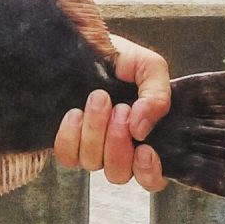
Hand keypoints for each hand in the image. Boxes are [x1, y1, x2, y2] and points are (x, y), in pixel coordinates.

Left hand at [53, 34, 170, 191]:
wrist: (88, 44)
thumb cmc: (122, 59)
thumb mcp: (150, 68)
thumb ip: (157, 96)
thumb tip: (141, 129)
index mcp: (145, 140)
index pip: (151, 179)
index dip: (148, 173)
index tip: (144, 148)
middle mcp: (118, 150)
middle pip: (118, 173)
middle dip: (118, 141)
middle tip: (120, 107)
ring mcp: (91, 147)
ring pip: (92, 162)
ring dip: (96, 132)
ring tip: (99, 98)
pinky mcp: (68, 140)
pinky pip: (67, 156)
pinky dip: (71, 136)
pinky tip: (76, 113)